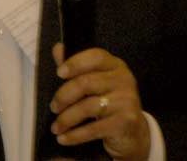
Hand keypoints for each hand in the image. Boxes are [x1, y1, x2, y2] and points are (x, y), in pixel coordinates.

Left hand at [50, 43, 150, 160]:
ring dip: (66, 119)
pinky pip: (93, 128)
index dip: (76, 63)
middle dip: (64, 96)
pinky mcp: (124, 121)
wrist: (132, 130)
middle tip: (54, 107)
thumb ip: (77, 67)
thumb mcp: (96, 82)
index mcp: (116, 66)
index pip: (96, 56)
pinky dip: (74, 135)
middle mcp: (123, 80)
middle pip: (86, 82)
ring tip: (56, 127)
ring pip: (87, 106)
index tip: (59, 73)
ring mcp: (126, 100)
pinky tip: (64, 138)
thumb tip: (58, 48)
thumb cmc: (110, 102)